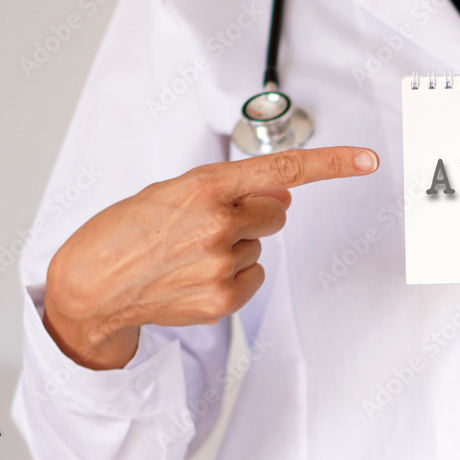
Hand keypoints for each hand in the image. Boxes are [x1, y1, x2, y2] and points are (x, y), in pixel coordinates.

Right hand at [43, 147, 378, 368]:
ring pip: (261, 246)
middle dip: (253, 214)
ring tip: (188, 253)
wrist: (91, 286)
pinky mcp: (223, 299)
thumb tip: (287, 195)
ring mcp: (222, 264)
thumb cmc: (127, 231)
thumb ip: (233, 189)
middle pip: (278, 212)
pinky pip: (254, 277)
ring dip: (236, 246)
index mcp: (205, 186)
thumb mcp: (174, 191)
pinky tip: (195, 276)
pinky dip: (233, 276)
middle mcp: (219, 223)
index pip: (283, 169)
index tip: (367, 160)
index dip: (332, 164)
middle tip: (206, 224)